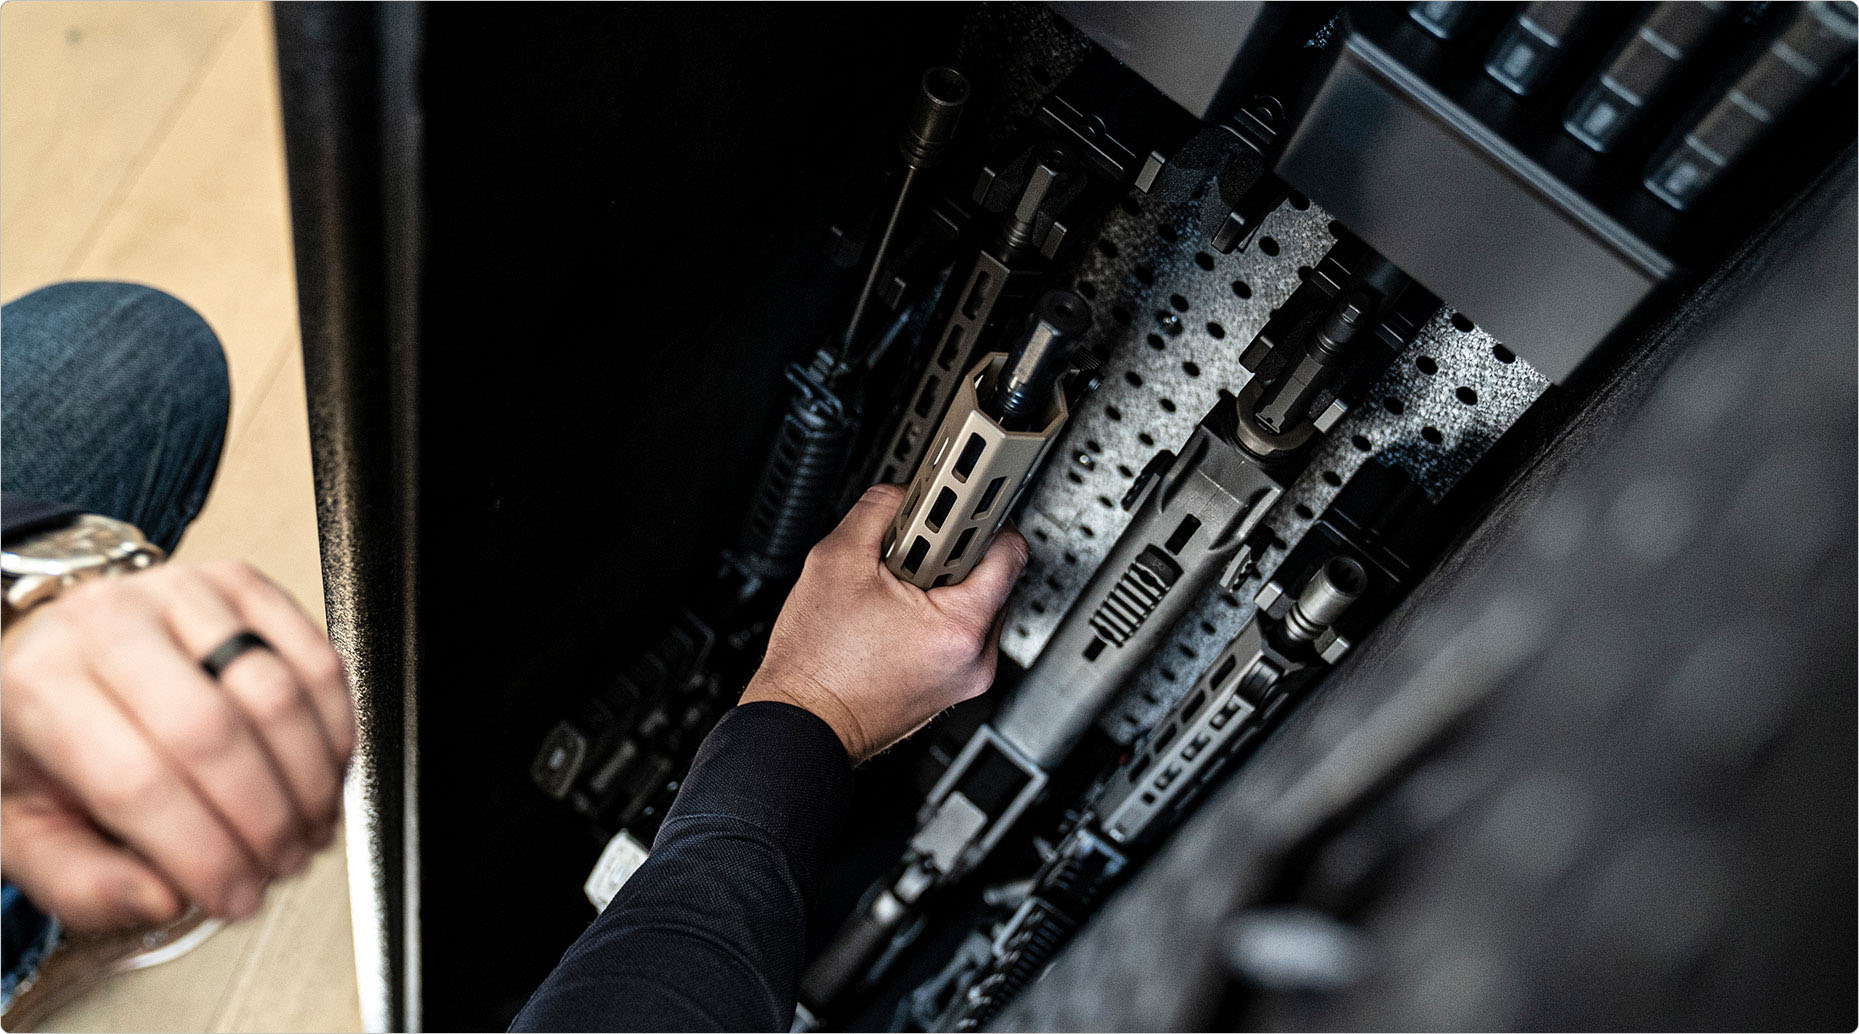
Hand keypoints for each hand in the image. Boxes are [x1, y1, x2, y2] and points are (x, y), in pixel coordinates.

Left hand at [1, 561, 354, 930]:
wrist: (63, 656)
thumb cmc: (45, 741)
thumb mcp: (27, 830)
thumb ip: (84, 883)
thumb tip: (163, 899)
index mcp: (39, 689)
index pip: (136, 781)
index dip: (203, 853)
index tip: (235, 896)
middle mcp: (108, 623)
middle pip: (213, 734)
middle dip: (265, 820)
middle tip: (281, 865)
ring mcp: (182, 593)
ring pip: (276, 693)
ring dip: (310, 780)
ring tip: (308, 828)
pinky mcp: (243, 584)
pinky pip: (317, 657)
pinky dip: (336, 729)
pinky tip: (325, 772)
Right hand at [741, 483, 1028, 762]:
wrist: (803, 722)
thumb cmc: (816, 662)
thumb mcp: (836, 559)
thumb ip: (880, 509)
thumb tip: (906, 492)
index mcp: (961, 627)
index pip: (1009, 549)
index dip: (979, 517)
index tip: (956, 506)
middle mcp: (978, 658)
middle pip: (992, 575)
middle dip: (952, 553)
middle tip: (909, 552)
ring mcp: (968, 676)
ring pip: (974, 603)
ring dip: (942, 584)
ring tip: (895, 589)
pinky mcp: (953, 686)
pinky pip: (958, 632)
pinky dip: (934, 614)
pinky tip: (894, 616)